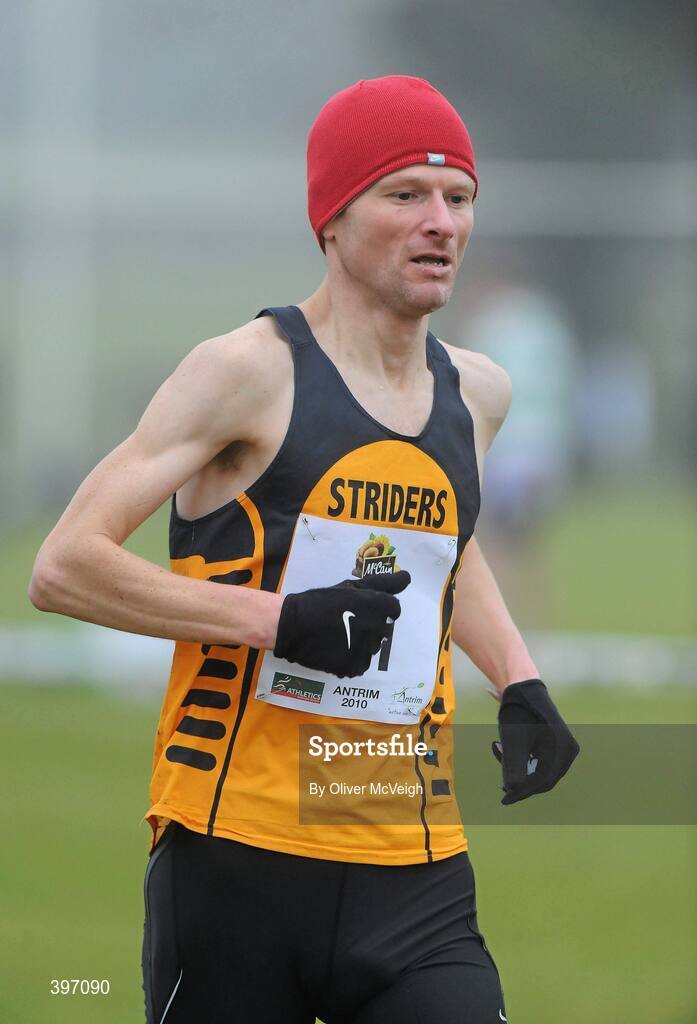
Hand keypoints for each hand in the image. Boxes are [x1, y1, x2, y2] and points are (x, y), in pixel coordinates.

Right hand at [273, 570, 410, 677]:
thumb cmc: (322, 601)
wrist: (293, 624)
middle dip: (370, 625)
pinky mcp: (354, 666)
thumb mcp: (352, 586)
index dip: (378, 608)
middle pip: (383, 629)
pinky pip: (360, 663)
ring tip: (338, 636)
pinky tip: (335, 648)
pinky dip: (350, 658)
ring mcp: (366, 649)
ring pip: (372, 647)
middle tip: (346, 622)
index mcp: (379, 605)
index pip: (393, 610)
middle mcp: (377, 627)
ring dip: (361, 642)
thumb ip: (384, 583)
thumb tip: (407, 578)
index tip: (360, 609)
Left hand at [492, 678, 579, 804]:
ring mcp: (564, 747)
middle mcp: (569, 749)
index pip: (543, 781)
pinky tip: (503, 748)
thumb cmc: (517, 713)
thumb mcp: (512, 742)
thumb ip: (513, 768)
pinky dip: (523, 760)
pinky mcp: (556, 744)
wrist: (521, 687)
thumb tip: (513, 792)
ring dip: (518, 768)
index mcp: (563, 748)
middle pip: (543, 778)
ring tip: (498, 750)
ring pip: (540, 770)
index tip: (504, 799)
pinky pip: (540, 761)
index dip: (522, 792)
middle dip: (520, 780)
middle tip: (500, 783)